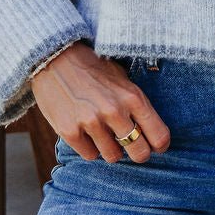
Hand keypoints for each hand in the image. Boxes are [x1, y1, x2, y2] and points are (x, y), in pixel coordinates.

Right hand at [30, 43, 171, 163]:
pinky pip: (90, 155)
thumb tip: (151, 132)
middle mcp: (114, 111)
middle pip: (140, 153)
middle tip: (130, 147)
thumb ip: (136, 104)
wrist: (54, 58)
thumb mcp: (122, 78)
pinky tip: (85, 131)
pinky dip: (89, 147)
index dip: (159, 145)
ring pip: (113, 156)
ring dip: (110, 148)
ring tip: (103, 132)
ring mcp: (91, 122)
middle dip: (137, 153)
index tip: (154, 145)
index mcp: (132, 97)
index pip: (159, 136)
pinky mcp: (69, 132)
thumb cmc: (92, 68)